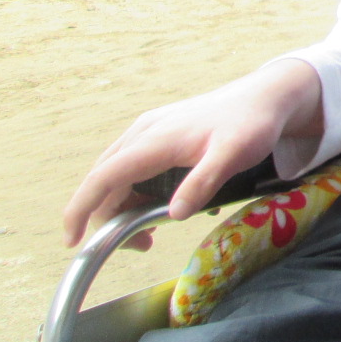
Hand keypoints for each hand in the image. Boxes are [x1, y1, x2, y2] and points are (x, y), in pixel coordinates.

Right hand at [61, 59, 323, 249]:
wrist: (267, 97)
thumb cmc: (252, 124)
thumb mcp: (233, 154)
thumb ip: (203, 182)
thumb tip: (174, 214)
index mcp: (154, 139)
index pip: (103, 177)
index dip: (82, 208)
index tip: (72, 239)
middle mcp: (144, 133)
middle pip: (105, 180)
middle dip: (108, 217)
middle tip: (143, 244)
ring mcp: (150, 131)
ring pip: (117, 174)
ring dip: (123, 205)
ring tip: (152, 232)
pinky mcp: (160, 133)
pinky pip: (132, 166)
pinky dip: (134, 191)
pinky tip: (158, 206)